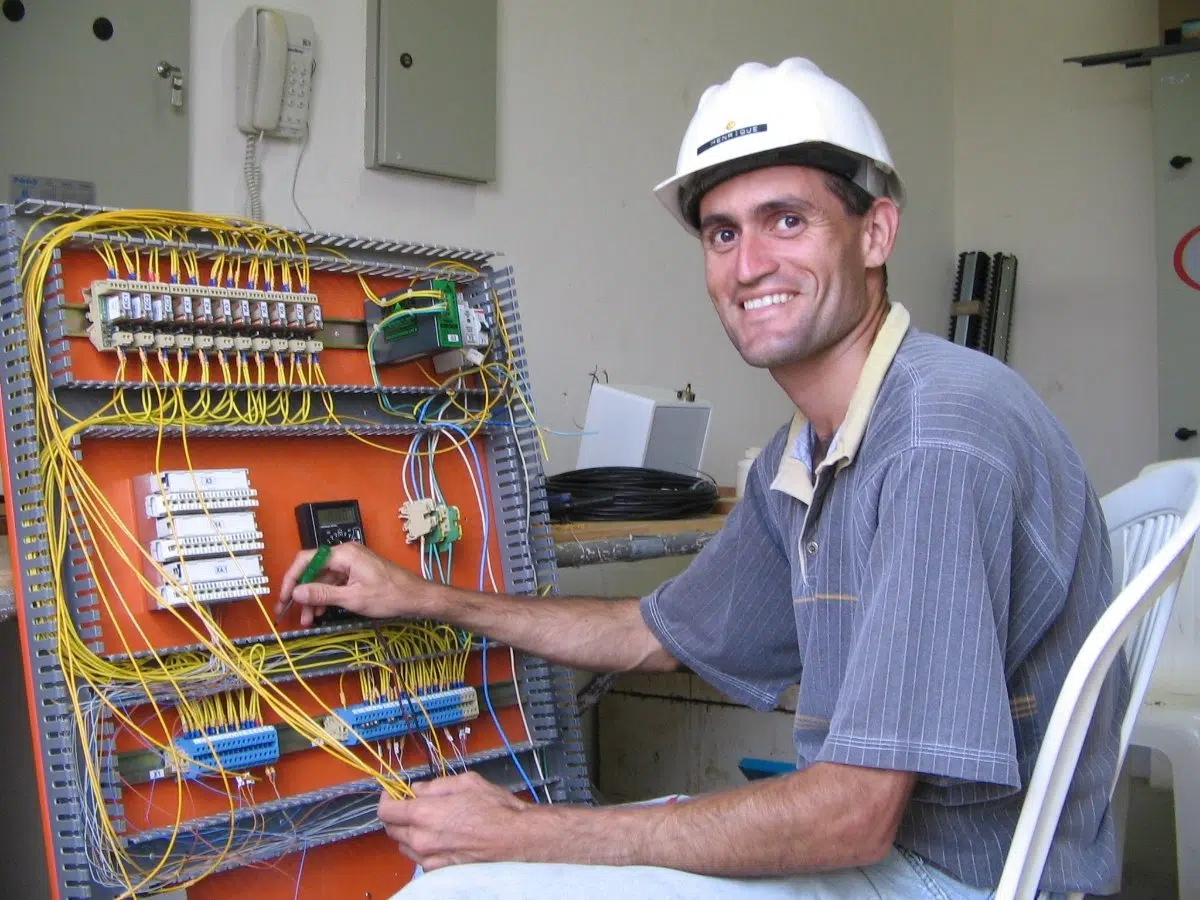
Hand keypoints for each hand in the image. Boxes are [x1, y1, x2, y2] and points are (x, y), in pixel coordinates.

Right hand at [274, 542, 434, 625]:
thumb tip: (296, 592)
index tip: (284, 597)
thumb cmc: (389, 595)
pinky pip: (335, 582)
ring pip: (323, 579)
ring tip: (309, 618)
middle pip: (314, 570)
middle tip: (291, 612)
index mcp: (344, 554)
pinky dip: (327, 596)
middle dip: (302, 592)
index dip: (291, 579)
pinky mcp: (357, 572)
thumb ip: (323, 594)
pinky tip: (321, 611)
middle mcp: (345, 554)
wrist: (415, 597)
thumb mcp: (352, 598)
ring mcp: (352, 562)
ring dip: (314, 598)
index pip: (306, 560)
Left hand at [379, 771, 529, 870]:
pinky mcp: (440, 870)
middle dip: (397, 815)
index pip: (386, 811)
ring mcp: (430, 858)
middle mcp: (422, 839)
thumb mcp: (466, 782)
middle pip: (391, 829)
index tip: (392, 792)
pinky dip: (421, 847)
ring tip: (427, 821)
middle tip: (411, 804)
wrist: (516, 838)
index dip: (386, 798)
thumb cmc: (496, 808)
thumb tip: (417, 789)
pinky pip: (419, 858)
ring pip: (403, 845)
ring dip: (408, 832)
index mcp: (425, 813)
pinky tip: (438, 836)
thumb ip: (435, 785)